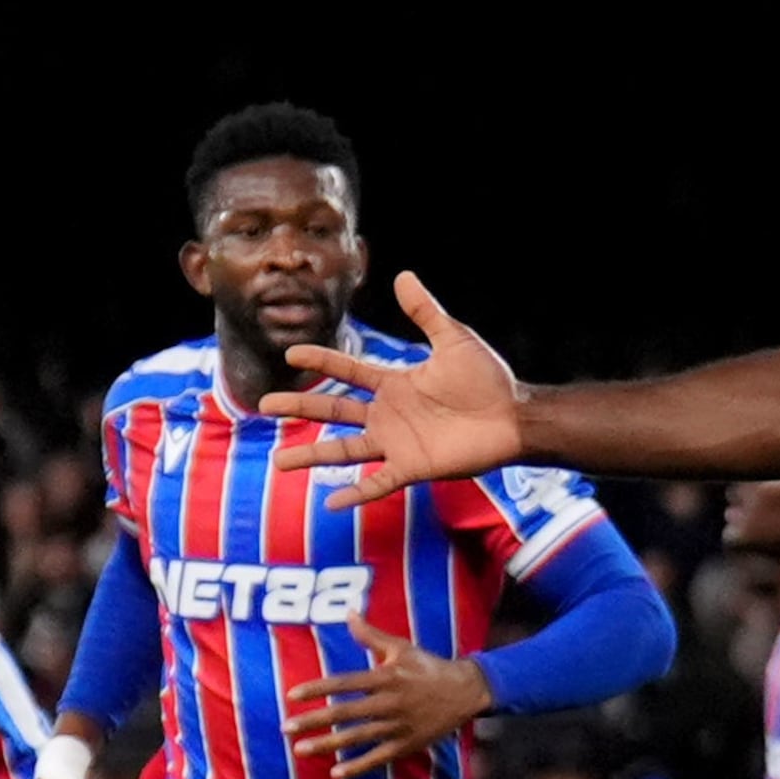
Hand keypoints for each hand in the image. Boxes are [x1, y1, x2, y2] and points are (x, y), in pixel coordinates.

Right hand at [259, 272, 523, 506]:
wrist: (516, 417)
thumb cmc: (489, 380)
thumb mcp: (453, 339)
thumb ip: (425, 312)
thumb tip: (404, 275)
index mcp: (395, 384)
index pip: (348, 370)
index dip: (321, 360)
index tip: (291, 353)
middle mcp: (389, 414)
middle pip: (334, 409)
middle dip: (300, 404)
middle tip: (264, 403)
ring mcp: (398, 443)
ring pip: (345, 449)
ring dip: (313, 455)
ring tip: (280, 462)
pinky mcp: (414, 467)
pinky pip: (379, 483)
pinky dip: (356, 493)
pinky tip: (330, 502)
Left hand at [285, 617, 494, 777]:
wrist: (466, 692)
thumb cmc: (428, 667)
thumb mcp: (401, 648)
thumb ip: (370, 635)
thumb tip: (348, 612)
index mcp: (386, 677)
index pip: (345, 683)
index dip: (318, 688)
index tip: (293, 695)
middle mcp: (390, 702)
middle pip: (346, 713)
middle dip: (314, 721)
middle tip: (286, 727)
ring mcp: (399, 726)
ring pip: (358, 738)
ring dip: (328, 744)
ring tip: (301, 750)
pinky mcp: (408, 744)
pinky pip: (379, 757)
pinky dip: (358, 766)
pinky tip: (336, 772)